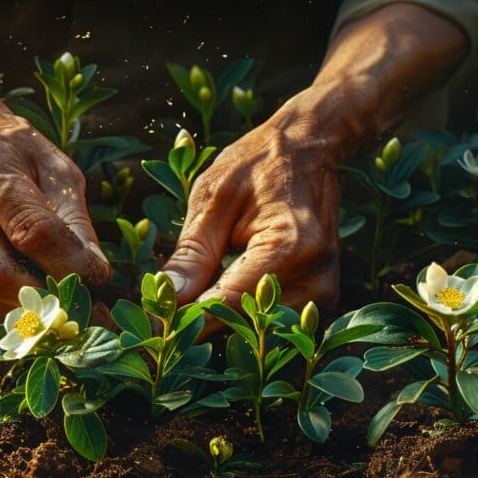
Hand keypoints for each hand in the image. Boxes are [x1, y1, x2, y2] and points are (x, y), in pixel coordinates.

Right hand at [0, 85, 109, 320]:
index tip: (96, 285)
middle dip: (39, 299)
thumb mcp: (56, 170)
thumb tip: (93, 276)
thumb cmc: (16, 154)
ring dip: (16, 310)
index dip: (67, 265)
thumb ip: (74, 221)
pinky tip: (14, 294)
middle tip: (73, 310)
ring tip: (50, 306)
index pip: (30, 228)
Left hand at [162, 103, 340, 311]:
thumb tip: (167, 298)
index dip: (186, 317)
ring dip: (224, 319)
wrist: (307, 149)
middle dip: (203, 321)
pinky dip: (244, 312)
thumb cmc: (256, 165)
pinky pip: (273, 319)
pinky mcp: (323, 298)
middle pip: (245, 324)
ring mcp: (324, 291)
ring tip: (194, 295)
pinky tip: (222, 292)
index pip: (229, 304)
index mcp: (289, 248)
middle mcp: (316, 277)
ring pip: (259, 329)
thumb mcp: (213, 198)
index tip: (153, 321)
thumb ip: (193, 253)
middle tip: (164, 311)